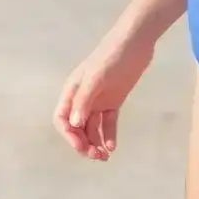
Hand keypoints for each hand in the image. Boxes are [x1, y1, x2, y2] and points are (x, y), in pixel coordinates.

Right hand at [52, 29, 154, 161]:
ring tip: (105, 156)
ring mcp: (99, 100)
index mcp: (73, 90)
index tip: (81, 147)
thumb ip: (85, 100)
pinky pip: (108, 122)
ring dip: (96, 143)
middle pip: (77, 127)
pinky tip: (113, 146)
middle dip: (83, 143)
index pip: (62, 118)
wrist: (136, 41)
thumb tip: (75, 124)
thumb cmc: (112, 55)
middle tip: (96, 156)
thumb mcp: (97, 76)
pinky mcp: (114, 101)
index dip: (68, 135)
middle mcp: (83, 98)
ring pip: (92, 128)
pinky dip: (109, 135)